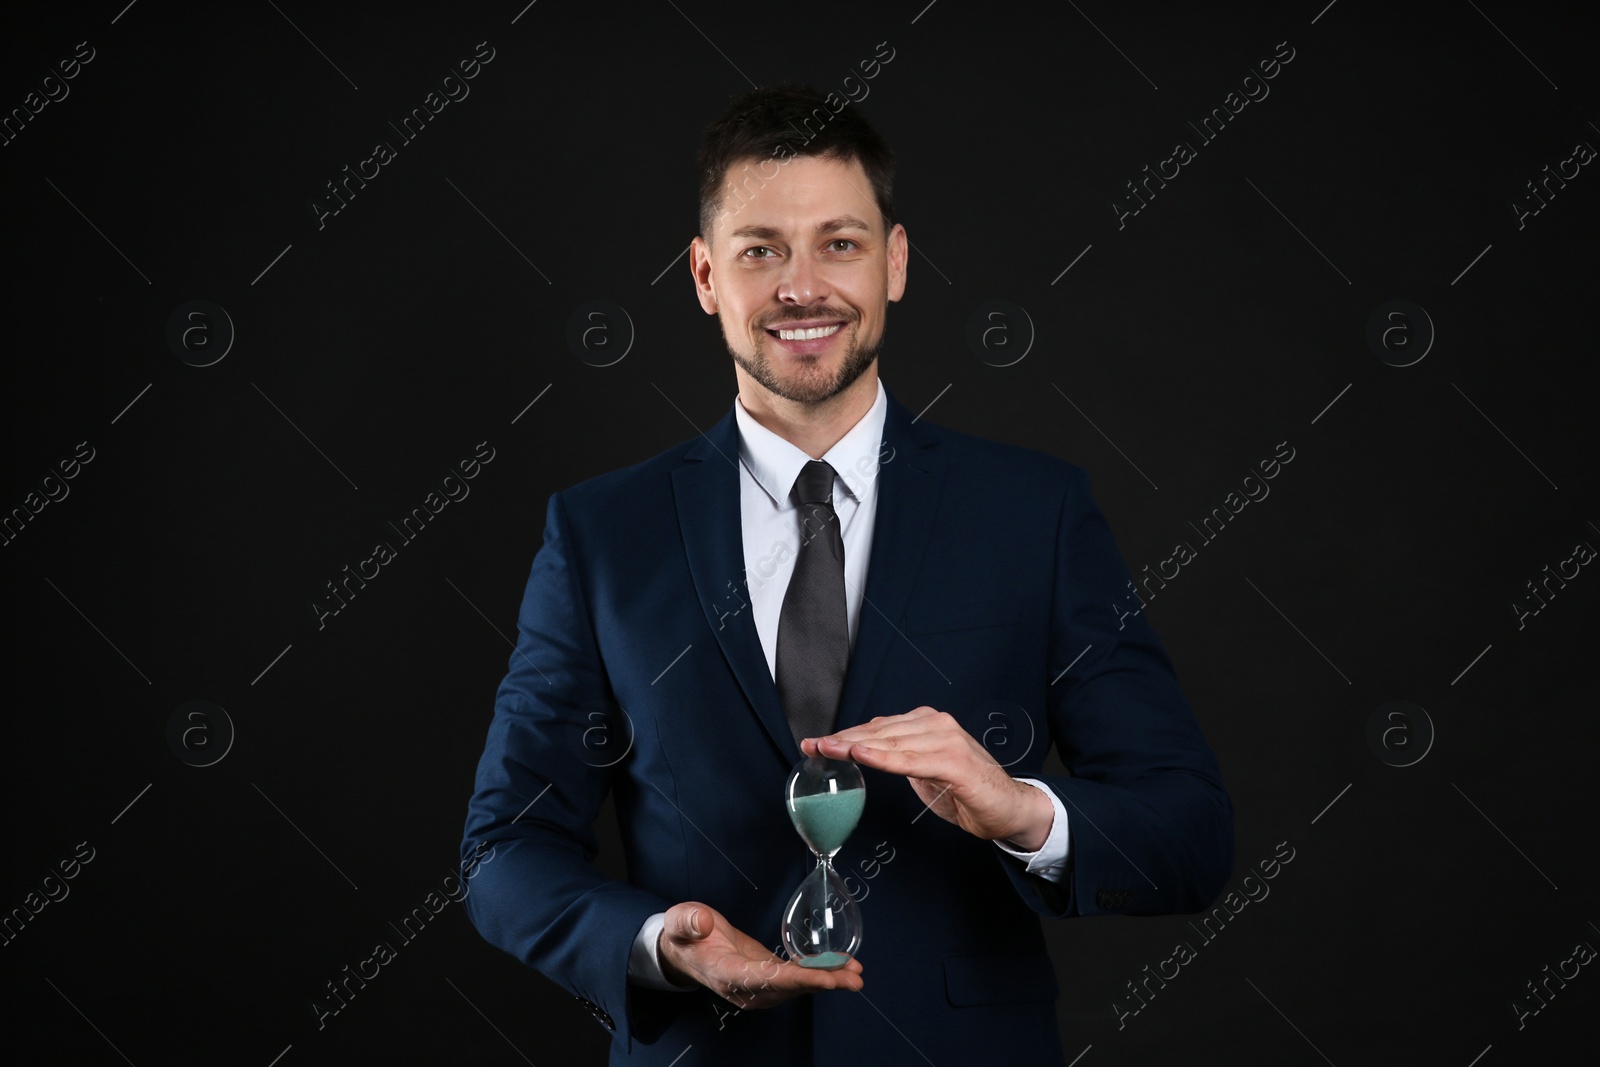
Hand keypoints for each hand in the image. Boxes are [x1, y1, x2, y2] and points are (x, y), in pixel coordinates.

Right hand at [656, 901, 863, 1007]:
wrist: (684, 951)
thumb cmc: (684, 934)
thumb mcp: (680, 921)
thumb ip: (688, 922)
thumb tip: (703, 922)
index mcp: (725, 974)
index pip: (764, 980)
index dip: (795, 980)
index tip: (823, 979)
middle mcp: (745, 988)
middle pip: (788, 989)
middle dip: (822, 984)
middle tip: (853, 978)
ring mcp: (757, 987)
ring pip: (796, 988)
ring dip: (827, 981)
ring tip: (856, 972)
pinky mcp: (766, 979)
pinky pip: (795, 981)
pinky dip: (819, 975)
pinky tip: (840, 967)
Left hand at [802, 706, 1053, 849]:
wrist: (1009, 808)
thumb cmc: (967, 790)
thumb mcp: (924, 771)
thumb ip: (900, 756)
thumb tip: (864, 751)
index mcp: (928, 723)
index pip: (878, 727)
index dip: (845, 735)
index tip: (816, 742)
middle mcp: (937, 725)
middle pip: (879, 731)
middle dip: (842, 740)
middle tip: (812, 746)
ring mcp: (947, 741)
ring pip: (891, 741)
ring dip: (856, 746)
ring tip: (828, 749)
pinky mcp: (955, 762)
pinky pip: (911, 760)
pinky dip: (885, 758)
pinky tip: (863, 756)